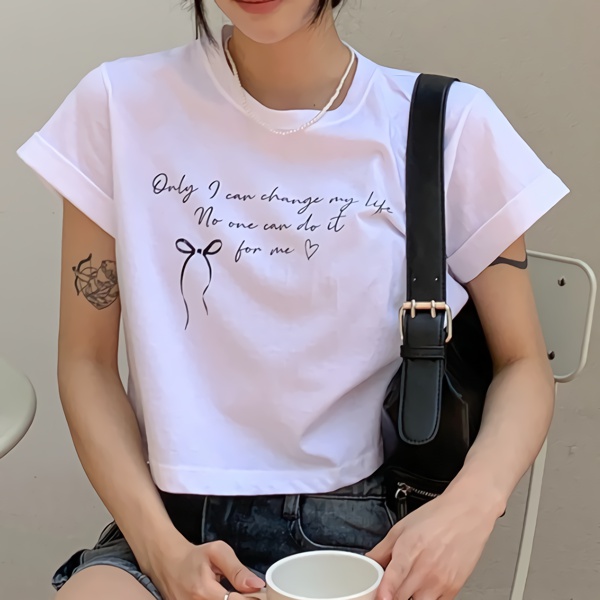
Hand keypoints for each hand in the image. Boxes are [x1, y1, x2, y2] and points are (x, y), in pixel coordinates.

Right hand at [147, 537, 264, 599]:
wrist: (168, 563)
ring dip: (230, 599)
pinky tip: (222, 596)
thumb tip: (257, 584)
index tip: (258, 593)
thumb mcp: (218, 552)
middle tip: (246, 592)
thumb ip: (238, 570)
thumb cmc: (195, 557)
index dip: (251, 598)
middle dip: (242, 599)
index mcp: (205, 591)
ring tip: (229, 591)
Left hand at [366, 492, 497, 599]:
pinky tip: (422, 590)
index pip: (393, 580)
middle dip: (391, 595)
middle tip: (387, 589)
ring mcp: (440, 582)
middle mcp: (425, 569)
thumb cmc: (436, 517)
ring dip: (408, 598)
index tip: (380, 597)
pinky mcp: (453, 590)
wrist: (467, 514)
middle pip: (400, 597)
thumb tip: (368, 562)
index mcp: (409, 551)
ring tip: (406, 588)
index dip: (384, 593)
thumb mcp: (402, 528)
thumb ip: (382, 549)